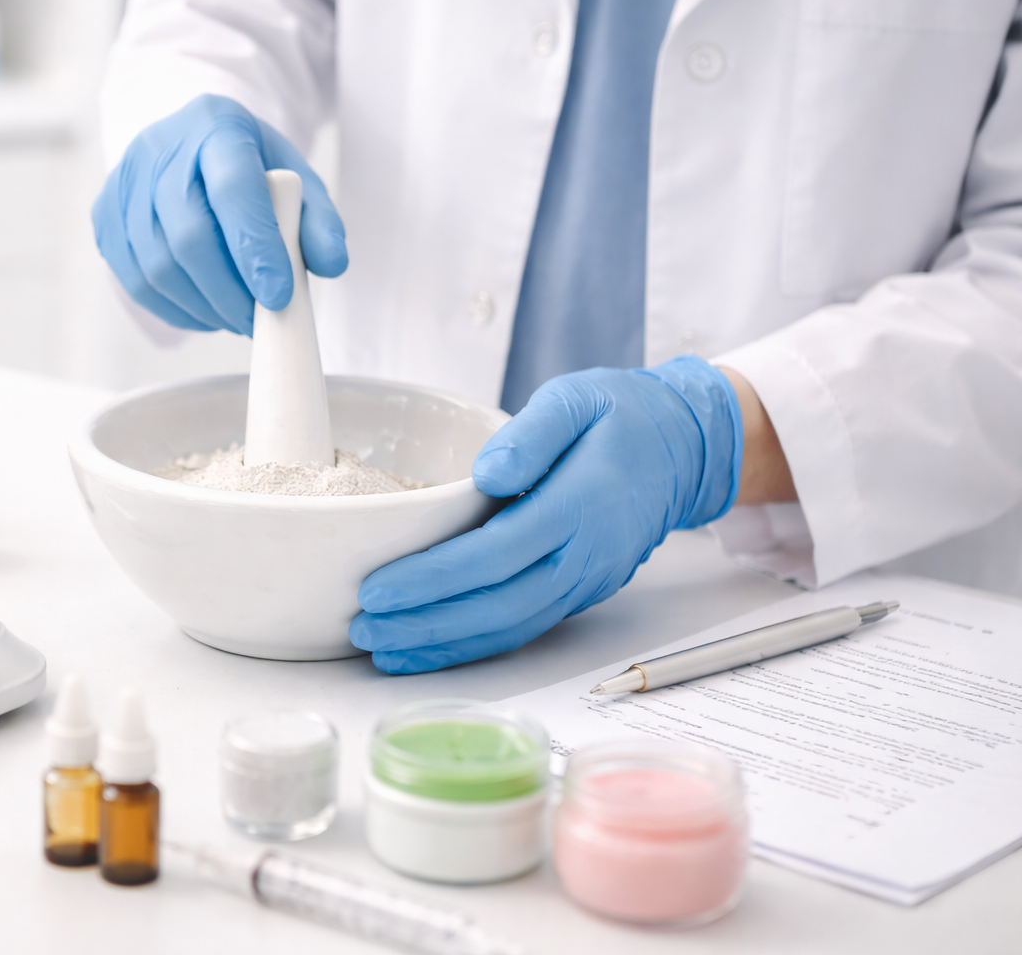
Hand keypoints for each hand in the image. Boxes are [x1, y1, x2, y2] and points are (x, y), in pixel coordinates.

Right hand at [92, 94, 347, 333]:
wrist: (188, 143)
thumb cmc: (247, 165)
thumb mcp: (294, 177)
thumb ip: (318, 219)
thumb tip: (330, 264)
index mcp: (215, 127)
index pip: (232, 190)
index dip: (255, 248)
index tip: (278, 296)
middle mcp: (160, 150)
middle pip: (188, 237)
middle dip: (229, 293)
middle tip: (259, 322)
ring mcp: (124, 184)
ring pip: (157, 267)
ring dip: (203, 307)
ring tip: (235, 317)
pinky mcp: (104, 217)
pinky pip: (136, 282)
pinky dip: (176, 309)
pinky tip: (204, 310)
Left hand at [349, 357, 742, 673]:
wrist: (685, 449)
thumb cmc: (623, 416)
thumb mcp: (577, 399)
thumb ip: (532, 434)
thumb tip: (486, 475)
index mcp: (579, 506)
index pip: (496, 554)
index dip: (433, 578)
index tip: (377, 588)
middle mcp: (584, 556)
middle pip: (498, 606)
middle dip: (424, 625)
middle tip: (362, 629)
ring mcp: (585, 582)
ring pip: (510, 629)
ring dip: (442, 645)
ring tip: (380, 648)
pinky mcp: (578, 594)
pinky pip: (522, 629)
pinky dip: (471, 646)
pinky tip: (426, 649)